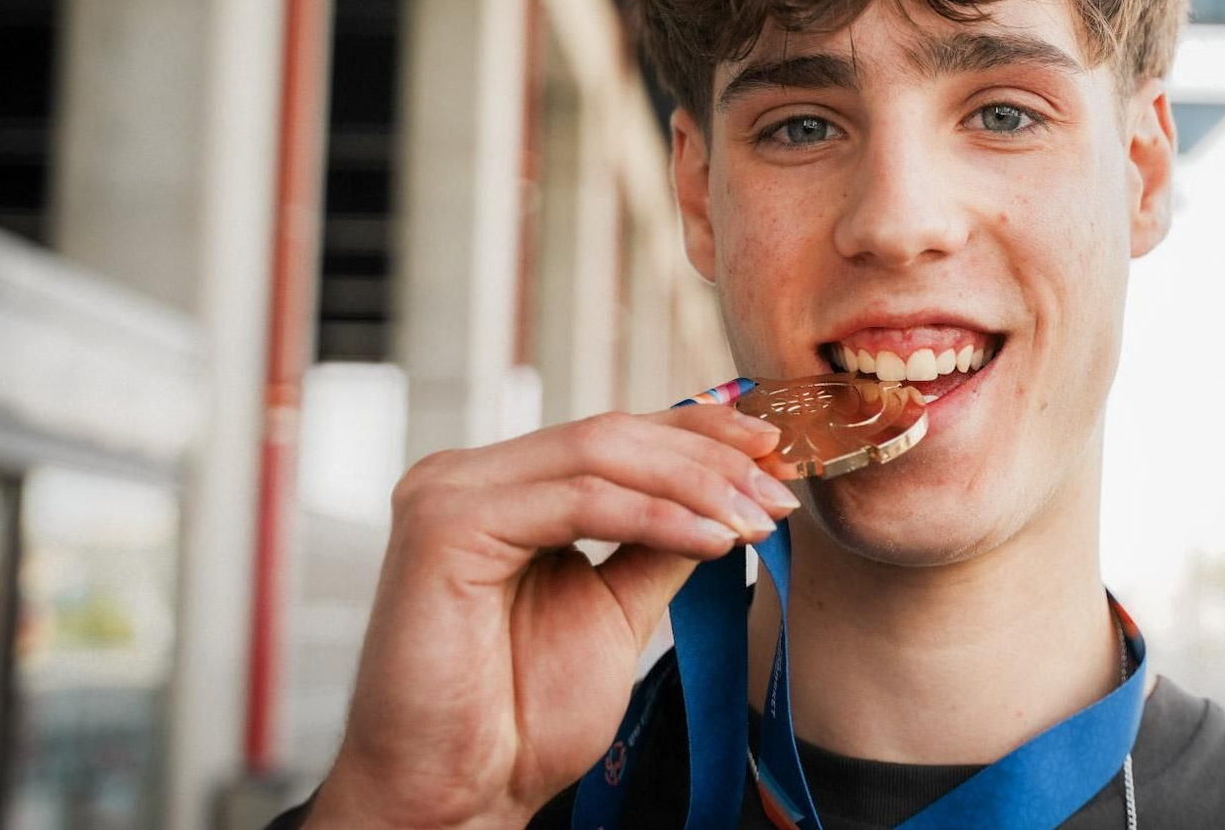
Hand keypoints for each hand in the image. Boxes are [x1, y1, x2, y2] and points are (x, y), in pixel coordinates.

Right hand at [303, 405, 795, 829]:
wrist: (457, 793)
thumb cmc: (520, 718)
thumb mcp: (617, 610)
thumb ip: (658, 543)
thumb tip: (731, 492)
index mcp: (502, 489)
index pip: (614, 434)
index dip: (700, 431)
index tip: (775, 450)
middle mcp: (468, 477)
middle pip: (612, 434)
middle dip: (710, 459)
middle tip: (779, 494)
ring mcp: (450, 493)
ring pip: (599, 454)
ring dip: (695, 485)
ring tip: (756, 522)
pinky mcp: (445, 524)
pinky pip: (578, 501)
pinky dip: (655, 516)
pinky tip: (711, 539)